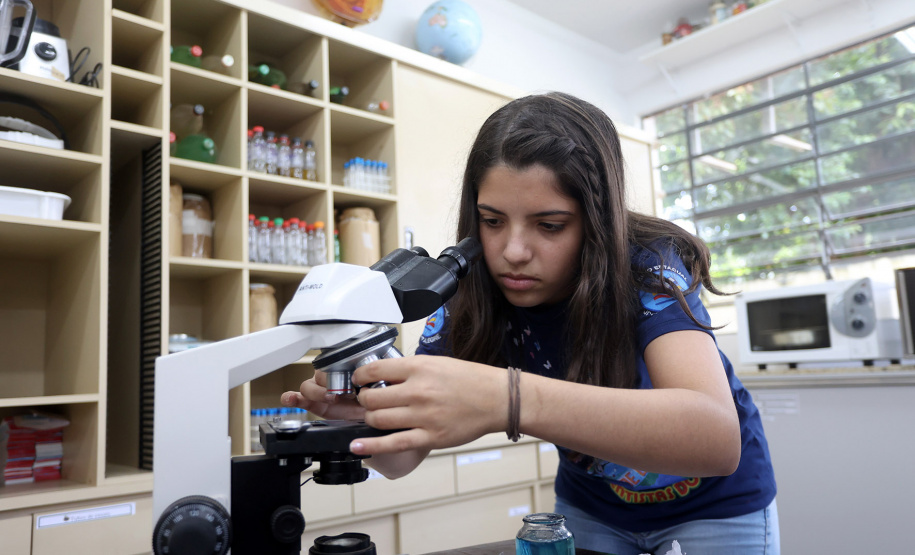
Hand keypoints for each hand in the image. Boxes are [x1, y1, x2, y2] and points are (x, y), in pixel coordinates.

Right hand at [281, 370, 365, 420]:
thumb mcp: (372, 387)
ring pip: (307, 386)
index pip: (331, 364)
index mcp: (340, 369)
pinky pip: (295, 397)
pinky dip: (291, 398)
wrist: (365, 416)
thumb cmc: (368, 398)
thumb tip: (375, 373)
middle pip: (319, 375)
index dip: (339, 373)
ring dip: (317, 393)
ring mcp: (317, 390)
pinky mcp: (310, 403)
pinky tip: (291, 399)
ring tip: (330, 399)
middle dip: (330, 385)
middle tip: (342, 394)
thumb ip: (371, 380)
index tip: (351, 384)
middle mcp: (327, 378)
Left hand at [347, 355, 506, 455]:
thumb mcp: (437, 363)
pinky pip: (393, 443)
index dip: (359, 377)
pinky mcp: (430, 437)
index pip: (374, 370)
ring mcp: (423, 416)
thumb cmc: (470, 380)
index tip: (358, 380)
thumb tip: (383, 377)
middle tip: (367, 400)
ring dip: (370, 418)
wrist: (497, 398)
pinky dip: (371, 445)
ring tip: (375, 416)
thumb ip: (410, 370)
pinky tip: (357, 445)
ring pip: (378, 419)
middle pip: (371, 397)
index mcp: (419, 368)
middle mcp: (418, 391)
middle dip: (363, 399)